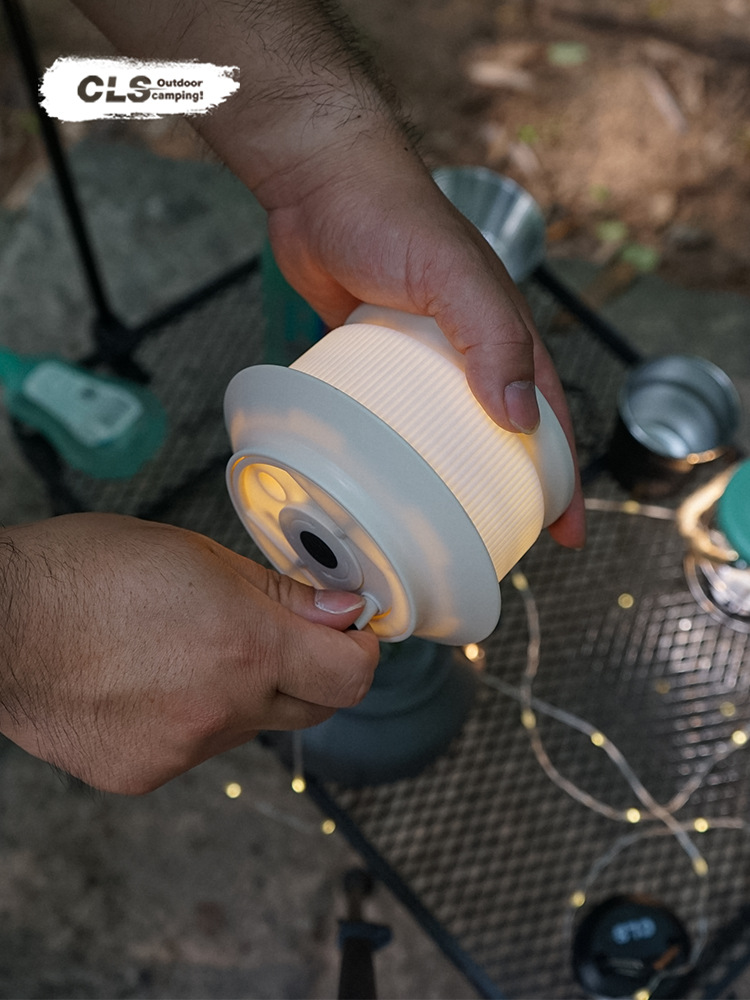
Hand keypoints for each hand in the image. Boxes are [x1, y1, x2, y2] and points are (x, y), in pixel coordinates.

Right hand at [0, 514, 378, 793]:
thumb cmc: (84, 573)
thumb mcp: (195, 556)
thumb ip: (278, 593)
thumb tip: (339, 612)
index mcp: (245, 644)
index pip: (352, 675)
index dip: (362, 650)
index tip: (351, 633)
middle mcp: (223, 708)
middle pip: (314, 707)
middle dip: (310, 671)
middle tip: (277, 635)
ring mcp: (183, 749)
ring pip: (252, 725)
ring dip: (245, 692)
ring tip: (190, 650)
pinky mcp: (146, 773)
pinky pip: (200, 747)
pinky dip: (195, 717)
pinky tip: (154, 683)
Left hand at [70, 0, 584, 548]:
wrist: (318, 184)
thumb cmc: (391, 216)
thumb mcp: (452, 274)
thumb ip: (492, 336)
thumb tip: (522, 419)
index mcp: (503, 333)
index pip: (548, 415)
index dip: (562, 476)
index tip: (565, 531)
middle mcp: (467, 349)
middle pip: (501, 432)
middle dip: (511, 488)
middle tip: (504, 542)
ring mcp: (419, 356)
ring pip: (445, 429)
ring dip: (452, 474)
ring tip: (444, 524)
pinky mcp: (374, 357)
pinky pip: (395, 413)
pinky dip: (399, 446)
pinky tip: (386, 476)